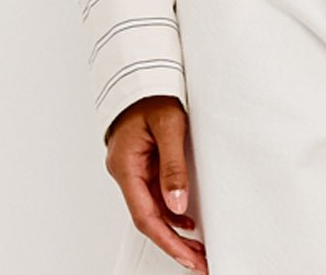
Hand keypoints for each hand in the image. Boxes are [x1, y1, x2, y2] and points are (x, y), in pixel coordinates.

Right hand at [105, 95, 207, 272]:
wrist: (142, 69)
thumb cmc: (152, 91)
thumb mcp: (170, 125)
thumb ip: (173, 166)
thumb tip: (179, 205)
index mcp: (126, 166)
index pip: (145, 216)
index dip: (167, 241)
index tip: (189, 257)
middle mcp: (126, 171)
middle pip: (148, 217)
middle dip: (174, 243)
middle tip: (199, 261)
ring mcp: (132, 167)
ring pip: (152, 207)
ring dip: (174, 229)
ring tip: (198, 247)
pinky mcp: (142, 161)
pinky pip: (154, 192)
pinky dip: (171, 209)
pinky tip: (187, 218)